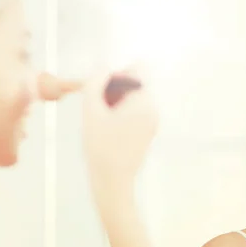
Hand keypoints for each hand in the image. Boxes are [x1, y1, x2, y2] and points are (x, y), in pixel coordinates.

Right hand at [82, 65, 157, 190]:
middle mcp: (154, 109)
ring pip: (133, 98)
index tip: (102, 89)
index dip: (118, 72)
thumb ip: (95, 82)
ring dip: (115, 101)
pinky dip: (120, 113)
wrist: (113, 181)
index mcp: (145, 101)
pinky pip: (135, 112)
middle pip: (135, 83)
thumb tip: (102, 65)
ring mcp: (153, 122)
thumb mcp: (91, 110)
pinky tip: (106, 129)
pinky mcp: (148, 132)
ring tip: (100, 118)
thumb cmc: (101, 147)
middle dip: (114, 87)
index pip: (139, 68)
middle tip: (97, 105)